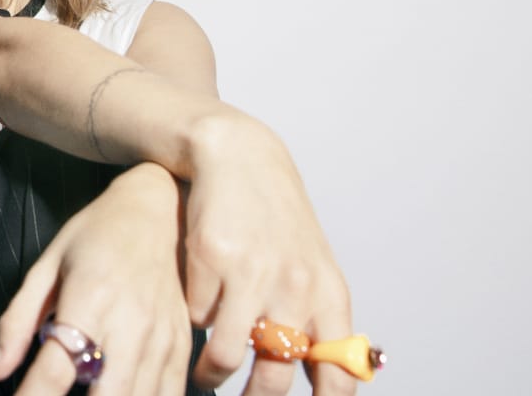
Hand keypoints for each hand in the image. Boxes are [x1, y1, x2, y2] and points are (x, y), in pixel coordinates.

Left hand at [0, 164, 192, 395]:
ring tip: (88, 390)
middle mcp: (130, 324)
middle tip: (50, 395)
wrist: (157, 209)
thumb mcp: (47, 266)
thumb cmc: (98, 233)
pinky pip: (169, 395)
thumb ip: (19, 320)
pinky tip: (121, 393)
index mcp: (90, 299)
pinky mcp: (182, 347)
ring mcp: (161, 339)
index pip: (55, 370)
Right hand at [183, 114, 354, 395]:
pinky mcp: (210, 259)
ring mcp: (252, 274)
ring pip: (226, 356)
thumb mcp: (313, 270)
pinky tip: (198, 296)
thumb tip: (327, 387)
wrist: (239, 158)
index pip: (337, 378)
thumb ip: (319, 325)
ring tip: (204, 372)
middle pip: (274, 380)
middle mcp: (296, 288)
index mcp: (329, 296)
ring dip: (209, 373)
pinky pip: (196, 315)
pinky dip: (194, 315)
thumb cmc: (277, 223)